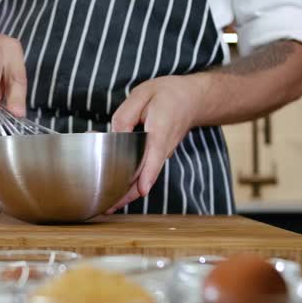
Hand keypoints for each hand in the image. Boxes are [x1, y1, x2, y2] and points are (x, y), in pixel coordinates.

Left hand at [105, 75, 208, 213]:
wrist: (194, 98)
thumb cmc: (168, 94)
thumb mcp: (143, 94)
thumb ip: (126, 115)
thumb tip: (114, 136)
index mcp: (161, 128)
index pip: (155, 154)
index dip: (148, 173)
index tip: (142, 190)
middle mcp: (164, 146)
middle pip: (148, 174)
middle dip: (129, 193)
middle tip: (108, 208)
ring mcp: (163, 153)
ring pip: (146, 176)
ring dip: (128, 191)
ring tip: (108, 205)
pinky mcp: (159, 156)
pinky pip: (146, 171)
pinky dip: (133, 182)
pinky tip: (116, 190)